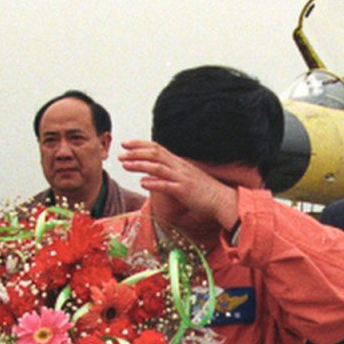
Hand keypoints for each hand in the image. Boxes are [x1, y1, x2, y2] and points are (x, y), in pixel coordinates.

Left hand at [118, 139, 238, 240]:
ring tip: (125, 165)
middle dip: (135, 152)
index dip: (140, 144)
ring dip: (139, 165)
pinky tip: (142, 182)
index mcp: (179, 162)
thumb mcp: (186, 177)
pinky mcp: (184, 191)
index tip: (126, 144)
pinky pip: (166, 185)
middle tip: (120, 153)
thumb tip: (153, 173)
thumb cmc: (204, 190)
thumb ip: (171, 172)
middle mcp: (179, 166)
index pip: (157, 148)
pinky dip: (153, 183)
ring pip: (157, 167)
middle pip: (154, 154)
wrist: (222, 200)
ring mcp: (182, 178)